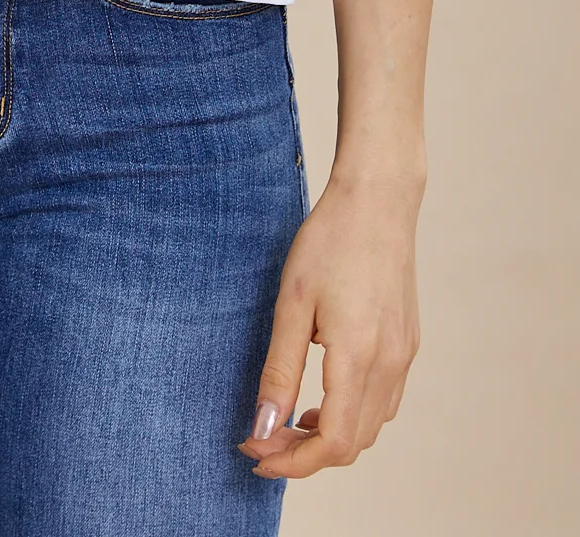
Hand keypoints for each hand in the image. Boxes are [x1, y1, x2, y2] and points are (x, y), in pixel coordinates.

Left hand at [238, 171, 421, 477]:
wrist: (377, 200)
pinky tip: (322, 394)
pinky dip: (352, 414)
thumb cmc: (328, 242)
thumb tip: (262, 427)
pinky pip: (384, 401)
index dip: (292, 461)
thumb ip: (279, 371)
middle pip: (352, 444)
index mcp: (359, 357)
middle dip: (304, 453)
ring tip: (287, 419)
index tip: (255, 454)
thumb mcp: (292, 304)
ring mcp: (404, 355)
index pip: (332, 443)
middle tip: (261, 436)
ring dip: (330, 436)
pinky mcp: (408, 343)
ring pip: (371, 427)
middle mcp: (390, 364)